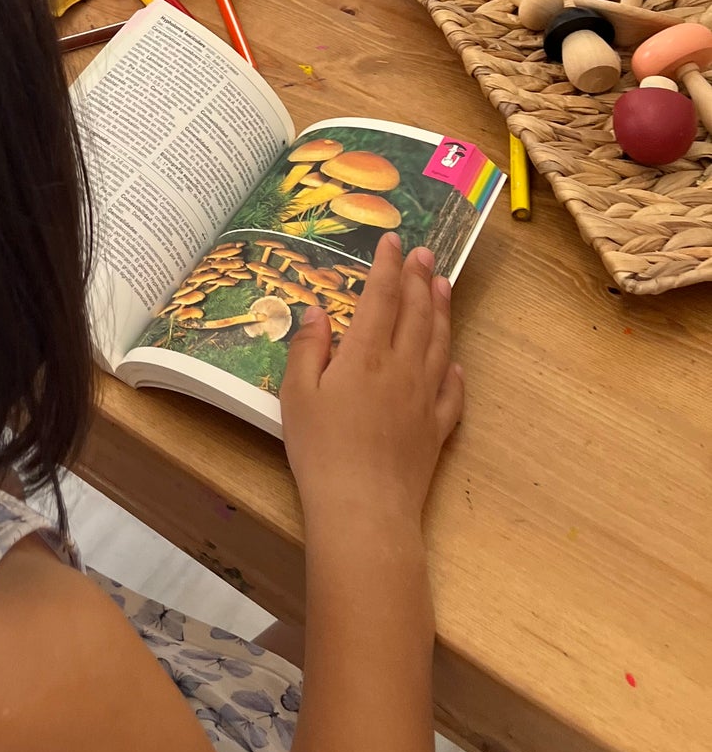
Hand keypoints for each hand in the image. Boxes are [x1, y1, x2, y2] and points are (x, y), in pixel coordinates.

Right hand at [281, 233, 462, 533]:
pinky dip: (454, 368)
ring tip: (444, 284)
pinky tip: (453, 360)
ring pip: (438, 342)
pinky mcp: (436, 429)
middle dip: (419, 278)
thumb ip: (308, 348)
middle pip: (415, 313)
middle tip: (425, 252)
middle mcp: (401, 367)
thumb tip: (318, 311)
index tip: (392, 241)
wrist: (365, 509)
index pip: (380, 297)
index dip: (387, 266)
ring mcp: (424, 398)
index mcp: (365, 354)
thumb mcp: (296, 395)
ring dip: (441, 310)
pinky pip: (452, 390)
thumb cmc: (321, 450)